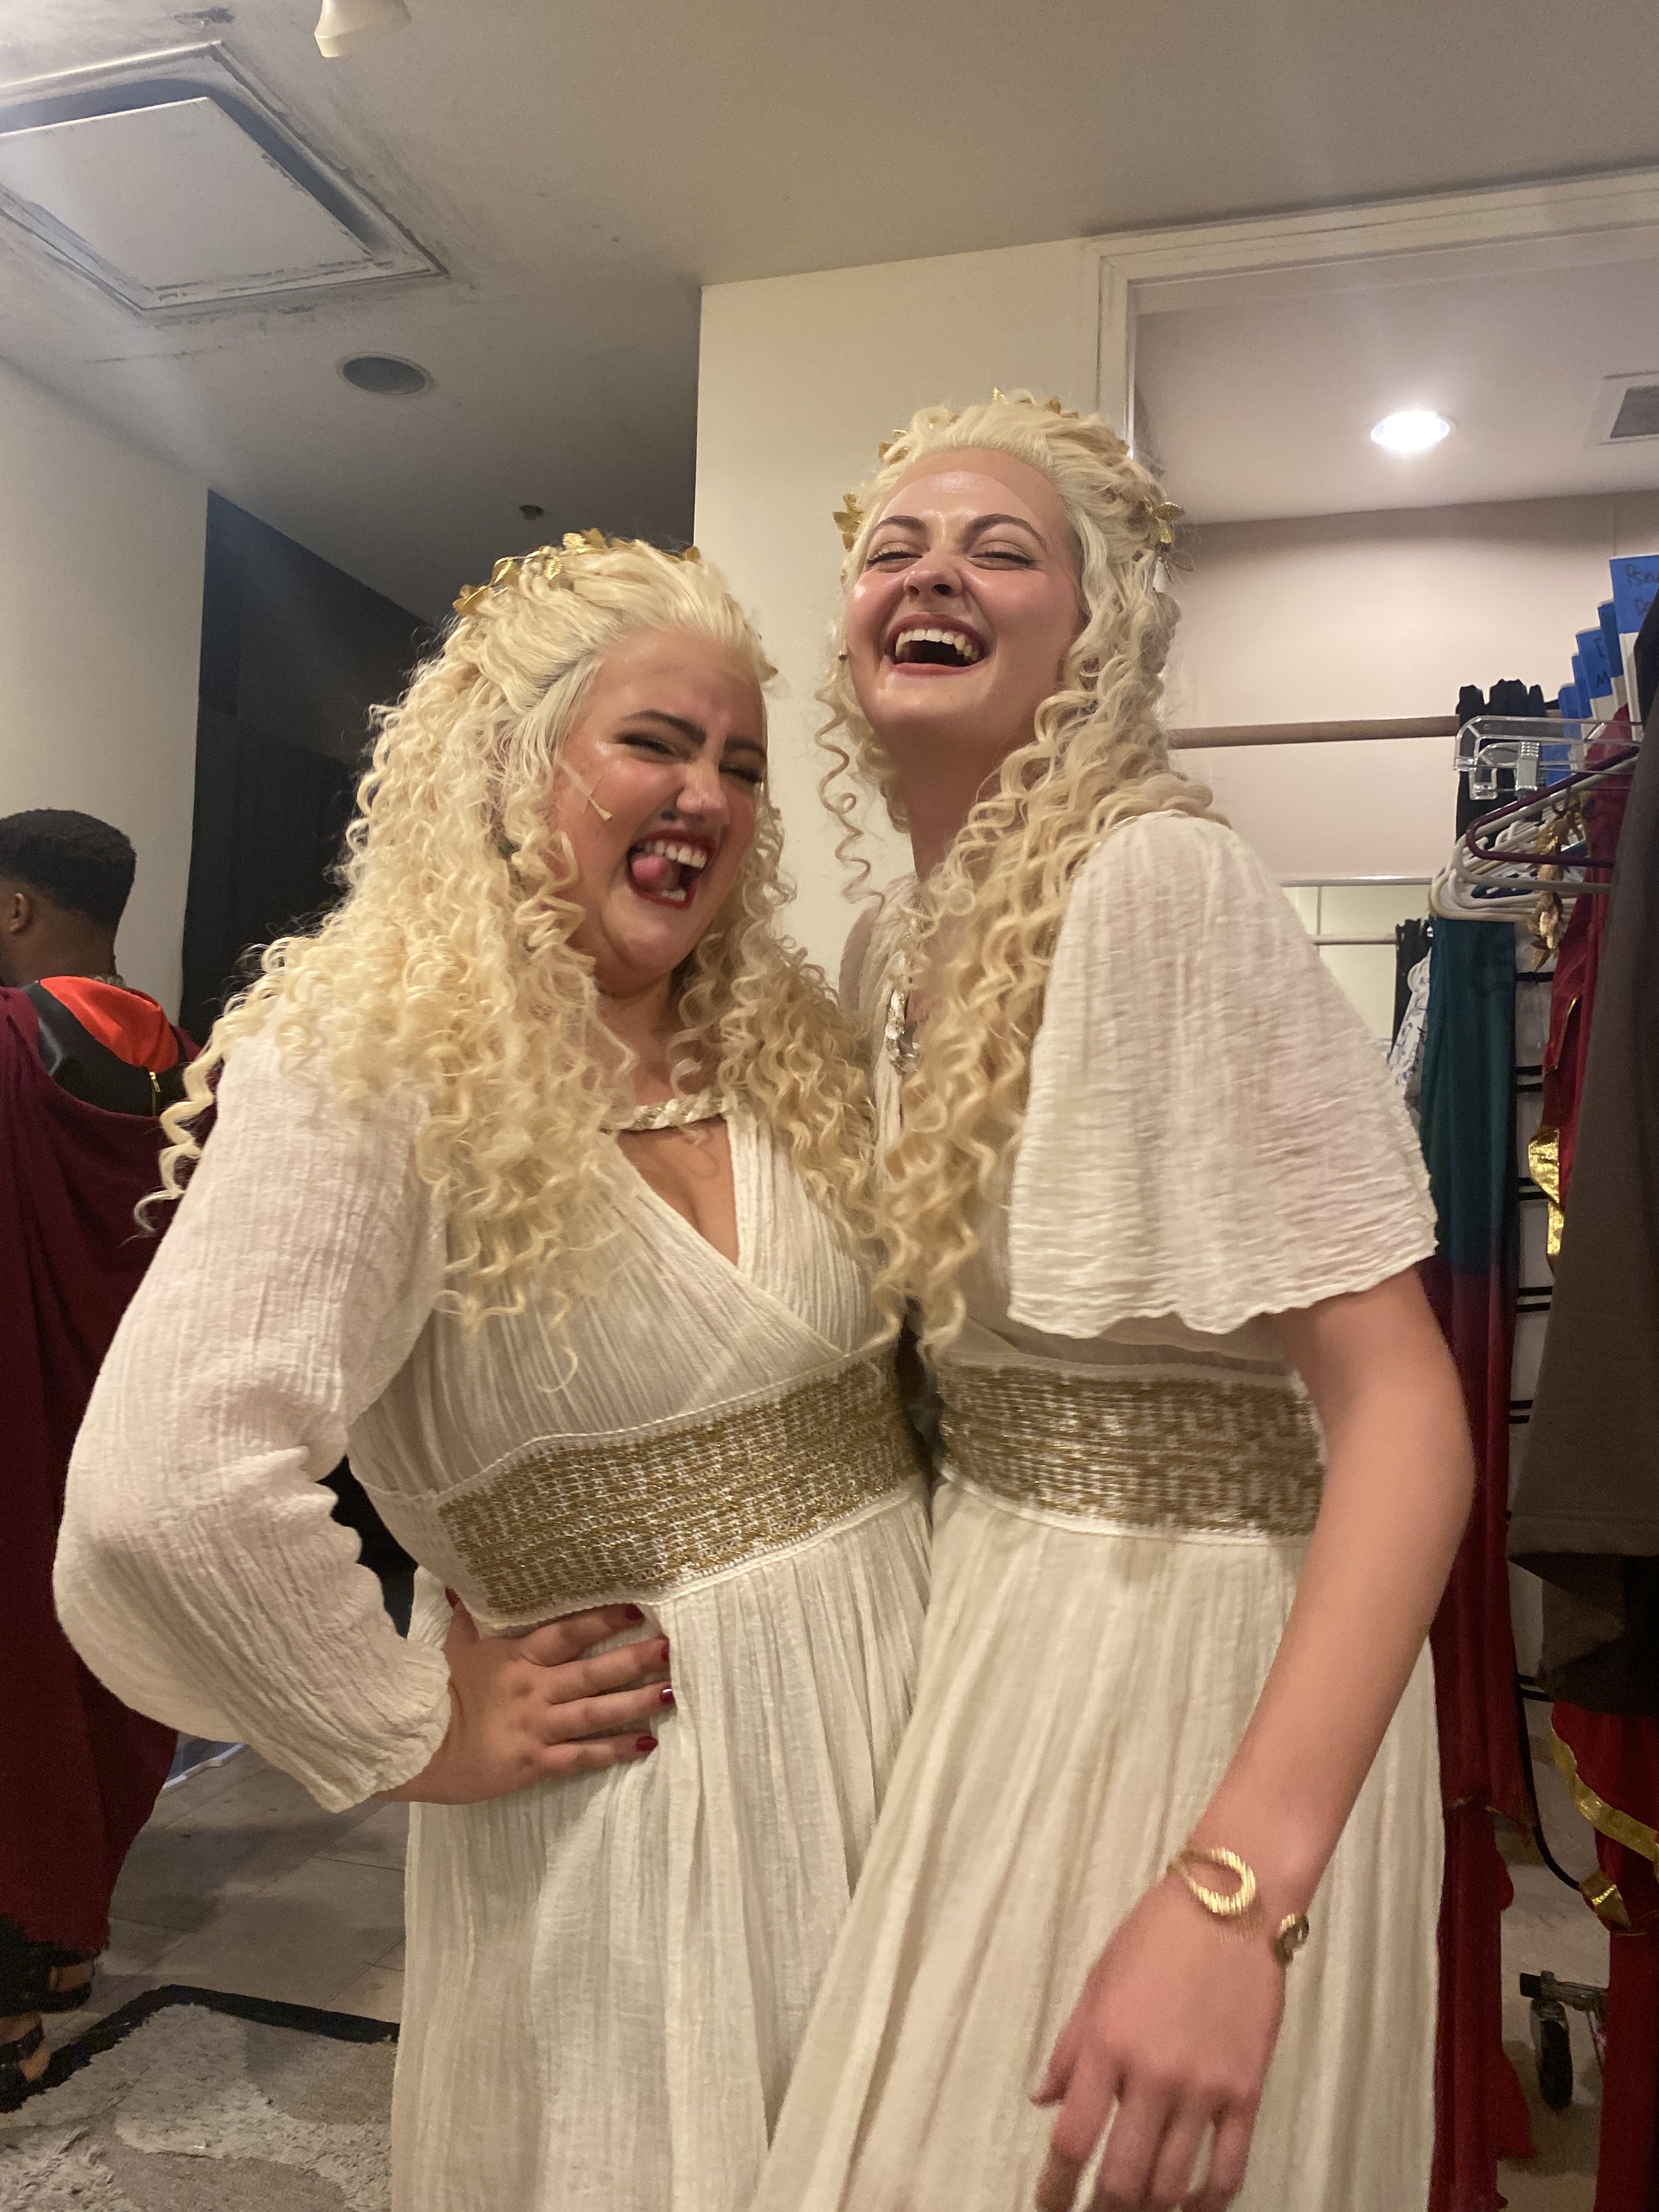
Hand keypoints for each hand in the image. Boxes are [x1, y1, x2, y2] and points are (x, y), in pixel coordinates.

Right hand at [383, 1600, 671, 1803]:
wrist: (414, 1746)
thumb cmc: (435, 1693)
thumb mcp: (452, 1649)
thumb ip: (467, 1619)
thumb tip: (460, 1585)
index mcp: (516, 1658)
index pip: (566, 1633)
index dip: (601, 1620)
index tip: (636, 1608)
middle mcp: (533, 1689)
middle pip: (592, 1672)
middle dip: (634, 1660)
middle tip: (671, 1649)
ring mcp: (536, 1727)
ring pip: (595, 1713)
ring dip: (635, 1703)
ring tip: (671, 1694)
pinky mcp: (534, 1762)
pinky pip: (581, 1756)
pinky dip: (614, 1750)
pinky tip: (645, 1744)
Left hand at [1032, 1877, 1285, 2211]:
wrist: (1232, 1906)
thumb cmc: (1157, 1935)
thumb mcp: (1099, 1981)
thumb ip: (1070, 2047)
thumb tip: (1043, 2098)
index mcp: (1107, 2044)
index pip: (1072, 2138)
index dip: (1055, 2186)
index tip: (1048, 2205)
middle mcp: (1153, 2074)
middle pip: (1122, 2177)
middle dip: (1103, 2210)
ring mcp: (1204, 2088)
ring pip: (1171, 2183)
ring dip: (1150, 2209)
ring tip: (1137, 2211)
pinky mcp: (1246, 2092)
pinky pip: (1227, 2169)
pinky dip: (1207, 2201)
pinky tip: (1191, 2205)